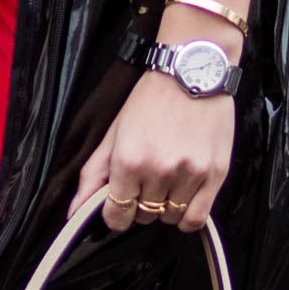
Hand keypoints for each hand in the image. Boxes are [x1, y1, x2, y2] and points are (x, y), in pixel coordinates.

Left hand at [71, 68, 233, 234]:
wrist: (192, 71)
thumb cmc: (151, 99)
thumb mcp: (114, 132)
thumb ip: (92, 175)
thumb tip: (73, 213)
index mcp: (128, 160)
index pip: (117, 216)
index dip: (116, 214)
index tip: (121, 204)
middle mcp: (158, 171)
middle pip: (144, 217)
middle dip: (141, 204)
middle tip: (147, 180)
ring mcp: (189, 174)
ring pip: (170, 218)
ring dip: (166, 207)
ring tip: (168, 181)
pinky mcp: (215, 174)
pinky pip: (197, 218)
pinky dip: (188, 215)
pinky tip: (184, 196)